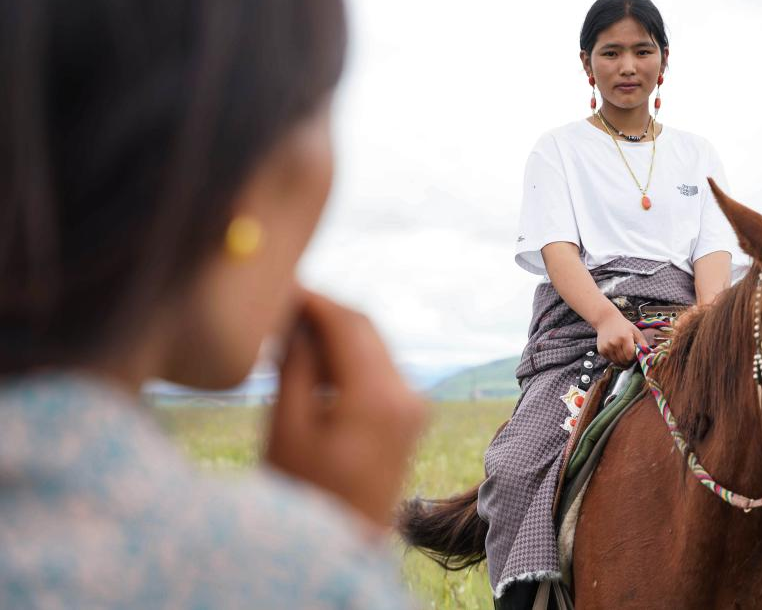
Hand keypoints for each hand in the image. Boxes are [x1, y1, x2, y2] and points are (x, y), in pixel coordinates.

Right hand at [265, 290, 427, 531]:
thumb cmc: (308, 494)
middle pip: (364, 328)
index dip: (312, 298)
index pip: (347, 322)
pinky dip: (345, 358)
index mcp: (378, 396)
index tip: (280, 286)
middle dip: (322, 312)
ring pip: (371, 345)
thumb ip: (294, 364)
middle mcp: (407, 394)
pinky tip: (309, 366)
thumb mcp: (288, 427)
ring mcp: (412, 405)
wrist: (347, 545)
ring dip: (332, 334)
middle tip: (278, 308)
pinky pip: (376, 368)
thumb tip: (293, 315)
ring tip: (285, 338)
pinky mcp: (408, 415)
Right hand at [594, 311, 643, 366]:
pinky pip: (610, 360)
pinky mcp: (601, 350)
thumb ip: (643, 343)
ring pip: (617, 362)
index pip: (630, 356)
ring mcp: (607, 347)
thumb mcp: (635, 332)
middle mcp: (614, 343)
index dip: (634, 357)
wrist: (606, 320)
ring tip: (623, 352)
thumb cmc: (623, 326)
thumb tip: (648, 355)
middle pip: (624, 360)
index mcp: (624, 338)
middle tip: (630, 354)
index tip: (635, 354)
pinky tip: (616, 350)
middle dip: (629, 360)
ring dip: (621, 360)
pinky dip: (614, 358)